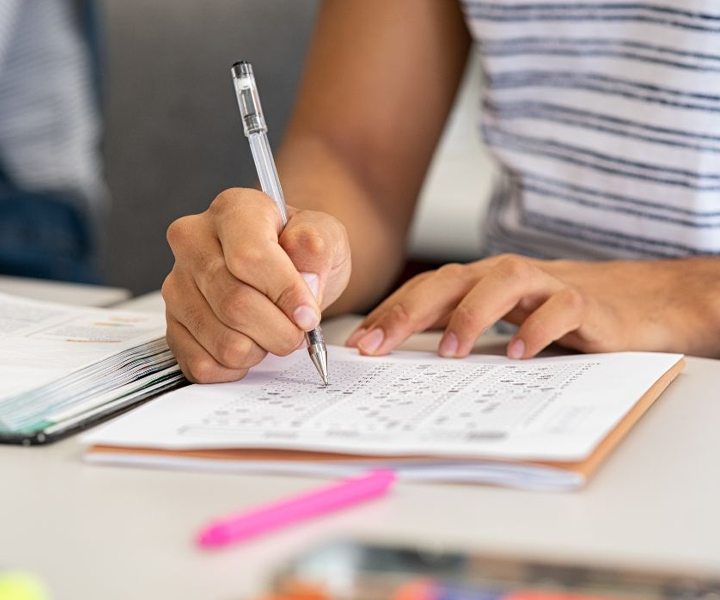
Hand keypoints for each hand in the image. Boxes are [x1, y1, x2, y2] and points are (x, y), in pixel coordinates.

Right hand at [163, 188, 350, 382]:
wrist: (283, 271)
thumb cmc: (300, 253)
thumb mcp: (325, 237)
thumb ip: (318, 249)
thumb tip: (304, 280)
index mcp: (232, 210)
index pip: (249, 257)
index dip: (284, 293)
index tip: (308, 315)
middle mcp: (193, 243)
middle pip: (235, 304)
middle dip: (279, 330)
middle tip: (298, 331)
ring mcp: (177, 285)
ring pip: (222, 341)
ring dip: (261, 350)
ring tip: (271, 332)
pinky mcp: (173, 324)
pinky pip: (203, 364)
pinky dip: (236, 368)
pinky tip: (250, 345)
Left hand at [346, 254, 715, 358]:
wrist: (636, 302)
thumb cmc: (556, 314)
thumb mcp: (501, 322)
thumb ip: (458, 331)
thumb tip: (402, 358)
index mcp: (480, 282)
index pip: (425, 290)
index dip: (390, 313)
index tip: (358, 344)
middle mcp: (505, 276)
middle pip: (450, 281)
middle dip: (408, 312)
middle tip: (378, 346)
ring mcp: (546, 284)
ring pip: (501, 283)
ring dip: (470, 315)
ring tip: (449, 353)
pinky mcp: (586, 303)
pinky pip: (560, 308)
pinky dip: (537, 328)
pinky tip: (518, 353)